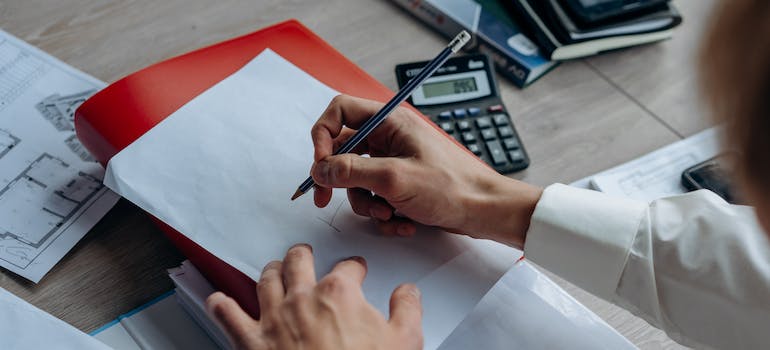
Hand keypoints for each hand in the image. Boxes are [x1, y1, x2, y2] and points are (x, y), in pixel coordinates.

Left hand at [206, 244, 422, 349]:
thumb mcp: (405, 341)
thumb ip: (407, 309)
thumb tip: (407, 292)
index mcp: (338, 293)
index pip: (348, 267)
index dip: (354, 267)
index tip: (356, 270)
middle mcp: (302, 298)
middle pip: (298, 261)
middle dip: (303, 254)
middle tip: (306, 253)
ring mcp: (274, 318)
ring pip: (265, 280)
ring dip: (270, 271)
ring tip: (274, 268)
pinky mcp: (251, 342)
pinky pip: (228, 316)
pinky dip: (220, 305)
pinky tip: (218, 300)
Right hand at [310, 95, 541, 247]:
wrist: (484, 211)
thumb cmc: (452, 187)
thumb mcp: (394, 179)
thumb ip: (350, 171)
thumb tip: (320, 168)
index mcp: (390, 122)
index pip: (340, 112)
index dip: (323, 135)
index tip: (320, 163)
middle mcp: (390, 137)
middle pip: (343, 151)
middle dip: (340, 179)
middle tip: (326, 198)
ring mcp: (395, 161)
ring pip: (356, 179)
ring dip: (366, 202)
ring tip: (388, 214)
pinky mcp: (400, 183)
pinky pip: (374, 195)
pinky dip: (383, 212)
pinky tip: (402, 221)